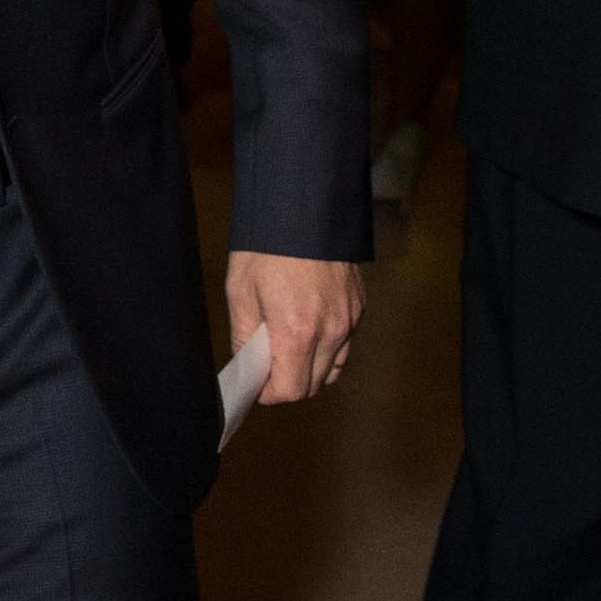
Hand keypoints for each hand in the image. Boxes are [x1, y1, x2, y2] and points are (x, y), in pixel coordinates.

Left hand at [225, 251, 363, 405]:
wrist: (304, 206)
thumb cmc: (267, 246)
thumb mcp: (241, 292)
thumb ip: (244, 337)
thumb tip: (248, 364)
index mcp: (297, 332)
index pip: (290, 390)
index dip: (269, 394)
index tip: (256, 385)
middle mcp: (331, 331)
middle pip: (313, 385)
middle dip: (288, 384)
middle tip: (266, 368)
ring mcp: (349, 319)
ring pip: (334, 368)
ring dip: (310, 369)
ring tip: (287, 351)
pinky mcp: (358, 306)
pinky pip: (345, 344)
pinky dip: (327, 349)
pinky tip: (307, 331)